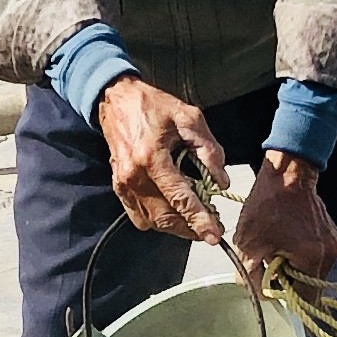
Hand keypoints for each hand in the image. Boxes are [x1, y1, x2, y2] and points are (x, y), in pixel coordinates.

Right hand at [94, 77, 227, 241]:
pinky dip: (159, 220)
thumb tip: (221, 182)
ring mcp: (124, 185)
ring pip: (153, 221)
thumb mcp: (189, 118)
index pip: (180, 198)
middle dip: (190, 229)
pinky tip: (173, 210)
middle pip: (165, 218)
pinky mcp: (119, 188)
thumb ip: (209, 150)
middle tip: (211, 227)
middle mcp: (134, 176)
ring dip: (176, 226)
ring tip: (195, 218)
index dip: (199, 220)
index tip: (214, 236)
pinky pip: (140, 216)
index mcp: (152, 157)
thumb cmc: (153, 106)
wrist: (115, 100)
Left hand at [229, 151, 336, 287]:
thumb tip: (256, 293)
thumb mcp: (248, 244)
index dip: (287, 299)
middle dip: (289, 283)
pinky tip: (286, 241)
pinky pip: (315, 257)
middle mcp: (330, 254)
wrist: (287, 172)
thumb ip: (249, 275)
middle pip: (311, 288)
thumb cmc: (268, 205)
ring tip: (277, 251)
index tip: (272, 288)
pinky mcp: (331, 235)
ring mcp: (333, 244)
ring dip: (294, 269)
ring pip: (313, 272)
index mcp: (312, 259)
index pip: (306, 300)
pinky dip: (300, 256)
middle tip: (270, 267)